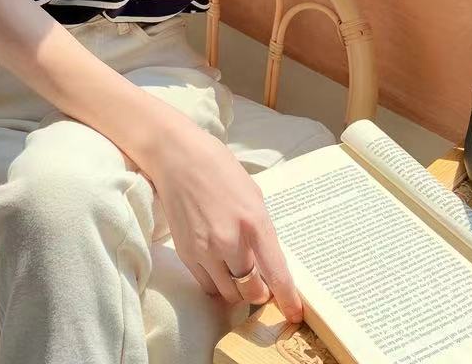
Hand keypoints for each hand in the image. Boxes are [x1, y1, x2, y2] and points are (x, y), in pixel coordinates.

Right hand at [146, 122, 302, 322]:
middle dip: (261, 292)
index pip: (276, 275)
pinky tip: (220, 266)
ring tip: (240, 272)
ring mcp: (204, 250)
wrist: (177, 157)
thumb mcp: (253, 195)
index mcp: (253, 222)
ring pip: (229, 294)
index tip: (294, 313)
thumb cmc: (218, 168)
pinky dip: (218, 283)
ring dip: (239, 289)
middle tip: (263, 282)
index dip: (288, 300)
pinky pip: (207, 285)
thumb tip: (268, 261)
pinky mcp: (186, 253)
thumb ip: (261, 230)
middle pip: (252, 291)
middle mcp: (229, 241)